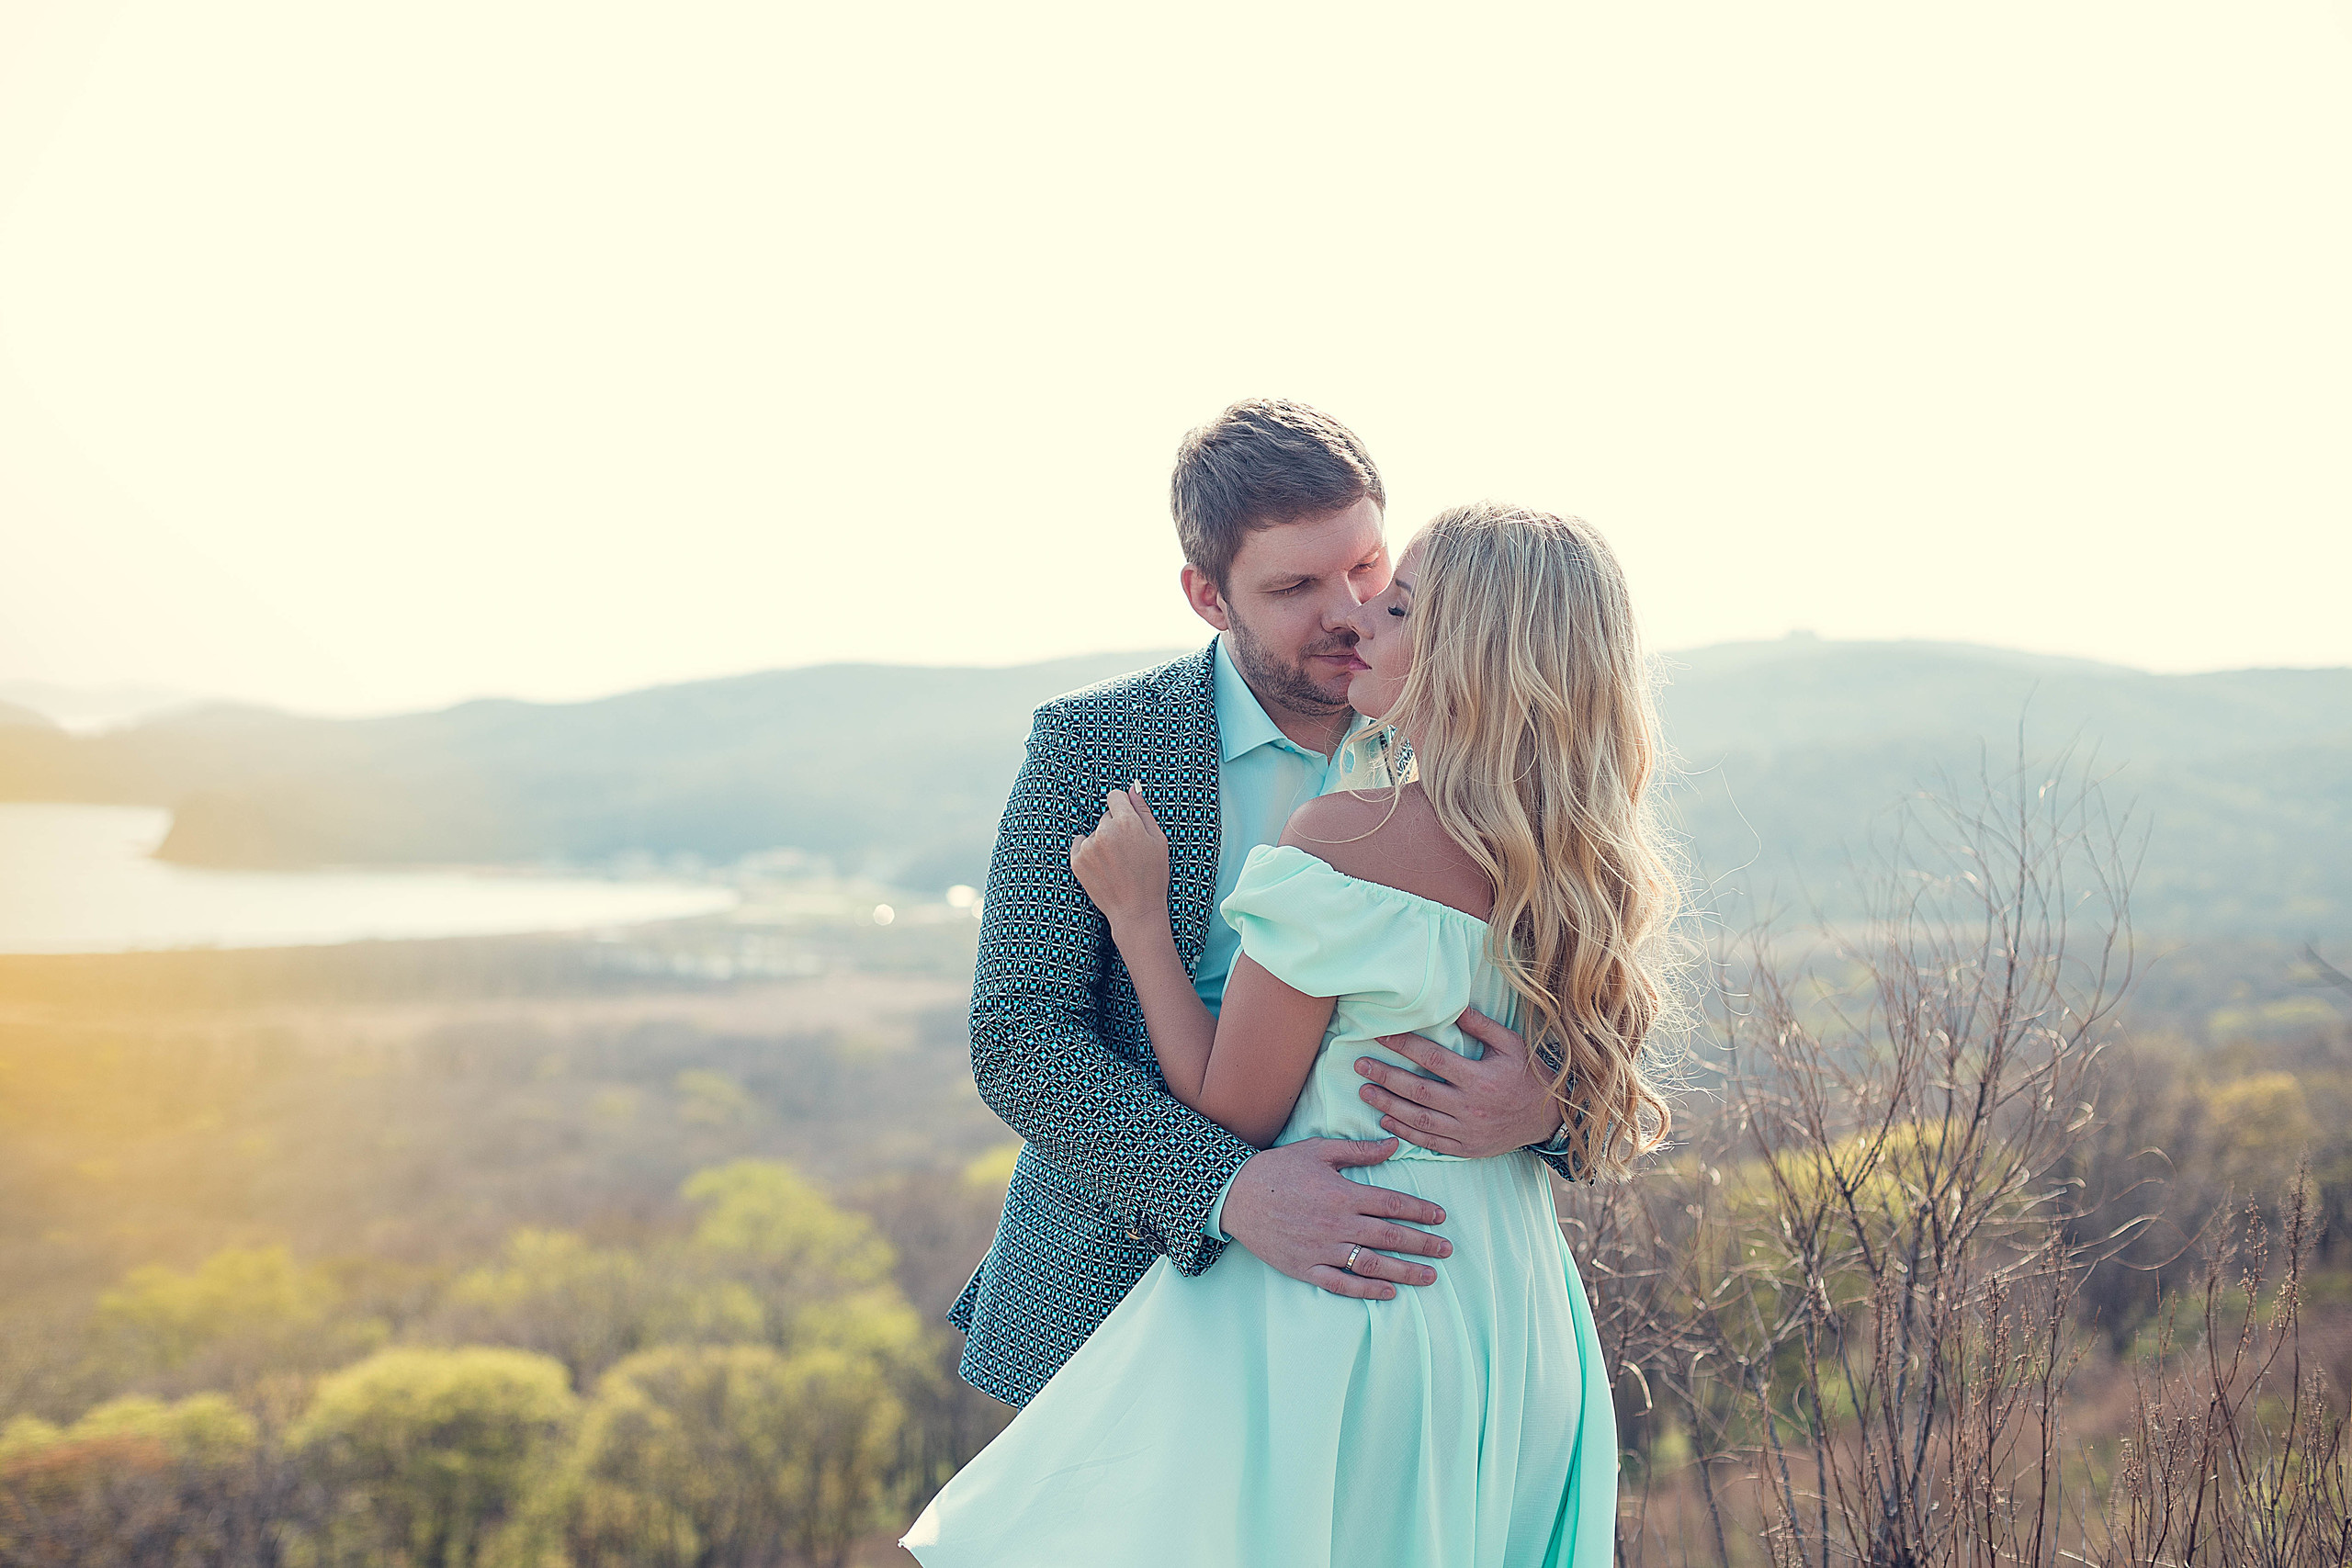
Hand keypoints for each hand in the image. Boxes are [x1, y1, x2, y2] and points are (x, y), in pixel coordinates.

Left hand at [1070, 781, 1168, 929]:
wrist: (1136, 910)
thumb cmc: (1153, 875)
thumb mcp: (1158, 840)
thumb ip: (1143, 811)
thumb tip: (1133, 788)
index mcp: (1126, 822)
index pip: (1115, 797)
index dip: (1123, 809)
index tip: (1128, 824)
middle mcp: (1103, 832)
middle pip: (1105, 817)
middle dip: (1115, 828)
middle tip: (1127, 852)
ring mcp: (1088, 847)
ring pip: (1094, 833)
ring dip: (1102, 842)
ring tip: (1116, 864)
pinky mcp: (1076, 861)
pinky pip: (1080, 845)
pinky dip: (1089, 853)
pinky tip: (1103, 867)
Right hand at [1216, 1138, 1450, 1300]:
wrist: (1236, 1195)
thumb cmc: (1278, 1169)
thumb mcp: (1319, 1151)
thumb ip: (1358, 1151)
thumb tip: (1394, 1144)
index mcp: (1342, 1194)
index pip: (1391, 1204)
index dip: (1420, 1211)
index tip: (1441, 1217)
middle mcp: (1336, 1224)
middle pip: (1389, 1236)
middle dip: (1422, 1243)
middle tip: (1447, 1250)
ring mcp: (1321, 1249)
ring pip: (1372, 1264)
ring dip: (1405, 1272)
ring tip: (1429, 1276)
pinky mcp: (1305, 1268)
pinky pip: (1342, 1284)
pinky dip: (1367, 1291)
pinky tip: (1389, 1293)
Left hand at [1356, 1008, 1561, 1158]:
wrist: (1551, 1116)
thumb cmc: (1529, 1074)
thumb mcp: (1511, 1043)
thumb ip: (1481, 1026)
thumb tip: (1453, 1005)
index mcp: (1480, 1078)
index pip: (1434, 1059)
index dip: (1405, 1046)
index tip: (1381, 1036)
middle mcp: (1471, 1107)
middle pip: (1419, 1090)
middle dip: (1386, 1077)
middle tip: (1361, 1066)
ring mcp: (1468, 1131)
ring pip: (1419, 1119)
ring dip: (1388, 1105)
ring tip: (1364, 1092)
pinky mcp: (1468, 1147)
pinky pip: (1431, 1141)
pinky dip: (1406, 1132)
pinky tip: (1386, 1120)